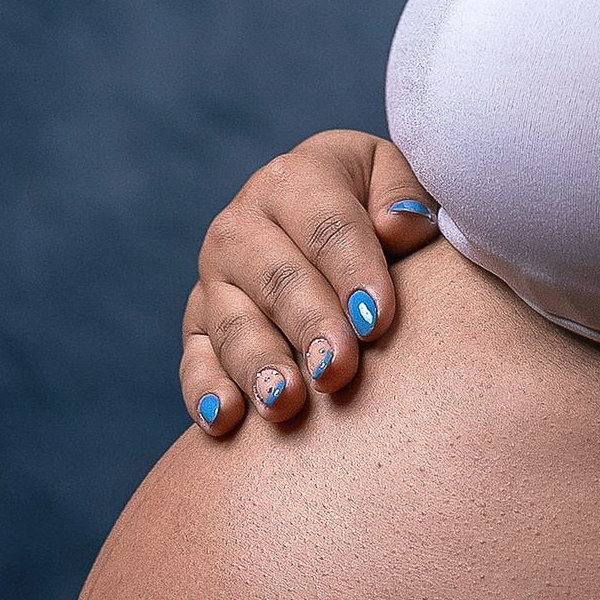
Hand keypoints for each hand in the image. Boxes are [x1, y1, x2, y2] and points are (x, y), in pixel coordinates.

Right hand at [181, 129, 443, 437]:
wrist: (328, 226)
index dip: (353, 272)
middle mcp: (243, 224)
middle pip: (278, 279)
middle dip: (309, 325)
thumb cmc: (378, 206)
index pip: (327, 227)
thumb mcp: (395, 181)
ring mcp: (215, 277)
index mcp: (295, 179)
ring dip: (258, 365)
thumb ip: (404, 196)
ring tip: (284, 402)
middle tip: (337, 369)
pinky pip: (195, 360)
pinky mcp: (197, 324)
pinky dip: (205, 391)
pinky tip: (223, 420)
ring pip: (233, 324)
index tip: (376, 320)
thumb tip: (398, 225)